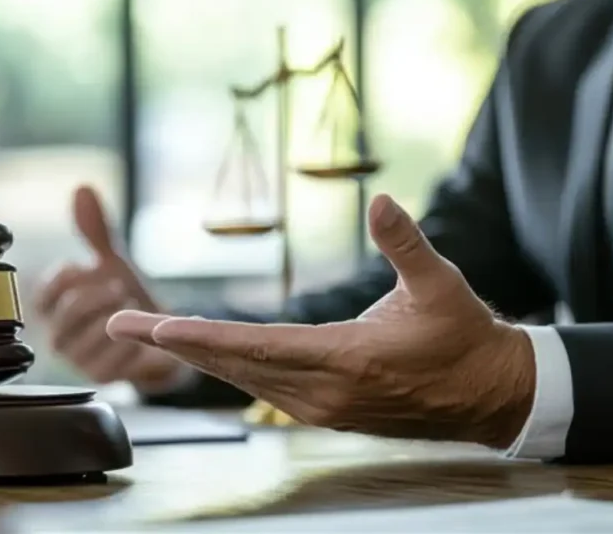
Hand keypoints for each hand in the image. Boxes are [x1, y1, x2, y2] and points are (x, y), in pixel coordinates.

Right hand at [35, 186, 190, 392]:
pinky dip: (129, 340)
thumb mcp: (111, 260)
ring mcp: (77, 360)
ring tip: (129, 307)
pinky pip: (112, 357)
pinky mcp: (100, 377)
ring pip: (90, 334)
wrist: (160, 335)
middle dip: (98, 293)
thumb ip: (95, 230)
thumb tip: (82, 188)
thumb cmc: (126, 297)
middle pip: (67, 313)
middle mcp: (57, 336)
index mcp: (52, 308)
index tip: (87, 266)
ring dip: (117, 316)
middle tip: (119, 285)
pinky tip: (138, 333)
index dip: (66, 277)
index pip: (43, 293)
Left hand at [107, 194, 535, 448]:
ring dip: (192, 356)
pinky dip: (224, 367)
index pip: (259, 347)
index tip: (157, 327)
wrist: (491, 394)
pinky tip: (200, 352)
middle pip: (233, 366)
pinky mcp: (324, 412)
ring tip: (147, 335)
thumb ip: (405, 244)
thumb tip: (380, 200)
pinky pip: (261, 388)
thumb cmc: (465, 336)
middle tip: (122, 323)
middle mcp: (325, 391)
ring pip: (242, 380)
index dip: (204, 337)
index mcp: (348, 360)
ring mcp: (322, 407)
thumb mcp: (440, 284)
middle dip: (174, 345)